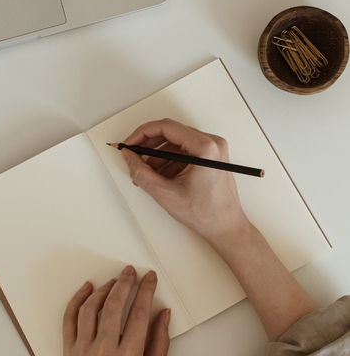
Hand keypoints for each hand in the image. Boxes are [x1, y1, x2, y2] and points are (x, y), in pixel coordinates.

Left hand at [58, 265, 169, 355]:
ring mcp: (83, 349)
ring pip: (91, 308)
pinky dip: (77, 299)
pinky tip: (87, 289)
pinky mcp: (69, 350)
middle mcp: (104, 352)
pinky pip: (70, 317)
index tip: (149, 279)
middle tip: (130, 272)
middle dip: (125, 283)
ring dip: (104, 289)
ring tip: (114, 281)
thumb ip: (160, 344)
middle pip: (114, 305)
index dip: (146, 291)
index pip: (139, 314)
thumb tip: (163, 315)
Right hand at [121, 118, 250, 245]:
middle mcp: (212, 144)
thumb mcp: (165, 193)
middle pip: (172, 133)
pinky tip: (161, 177)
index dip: (143, 133)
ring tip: (147, 174)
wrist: (225, 228)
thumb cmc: (207, 214)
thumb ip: (141, 172)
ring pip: (176, 143)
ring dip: (158, 156)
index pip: (167, 127)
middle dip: (149, 146)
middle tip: (134, 155)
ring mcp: (213, 150)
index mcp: (205, 148)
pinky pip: (184, 152)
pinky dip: (169, 162)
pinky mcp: (211, 158)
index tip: (131, 142)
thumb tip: (129, 156)